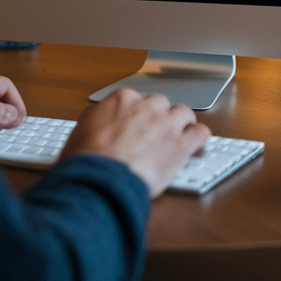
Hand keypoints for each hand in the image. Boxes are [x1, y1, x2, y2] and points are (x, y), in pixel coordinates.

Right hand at [61, 88, 210, 197]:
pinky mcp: (181, 144)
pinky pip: (201, 132)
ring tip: (176, 138)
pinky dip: (199, 139)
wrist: (99, 181)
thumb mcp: (79, 131)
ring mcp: (166, 124)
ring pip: (183, 113)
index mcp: (121, 100)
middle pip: (160, 104)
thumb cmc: (85, 162)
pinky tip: (195, 147)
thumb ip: (97, 119)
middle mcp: (146, 107)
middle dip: (158, 117)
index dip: (136, 115)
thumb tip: (101, 120)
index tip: (136, 125)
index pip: (135, 99)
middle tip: (153, 134)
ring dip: (181, 124)